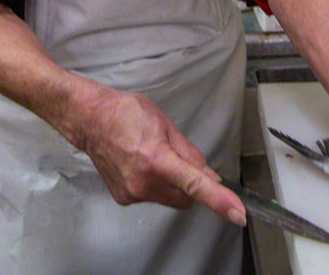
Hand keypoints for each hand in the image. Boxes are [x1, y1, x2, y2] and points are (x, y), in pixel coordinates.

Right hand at [66, 85, 246, 226]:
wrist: (90, 120)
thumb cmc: (126, 114)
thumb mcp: (166, 125)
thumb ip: (190, 154)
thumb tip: (210, 177)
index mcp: (156, 158)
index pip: (195, 185)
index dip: (219, 200)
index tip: (237, 214)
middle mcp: (143, 181)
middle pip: (185, 198)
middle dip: (191, 186)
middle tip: (178, 160)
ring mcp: (132, 193)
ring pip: (169, 199)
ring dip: (171, 184)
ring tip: (152, 157)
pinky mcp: (124, 198)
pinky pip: (152, 197)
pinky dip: (154, 186)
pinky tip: (139, 165)